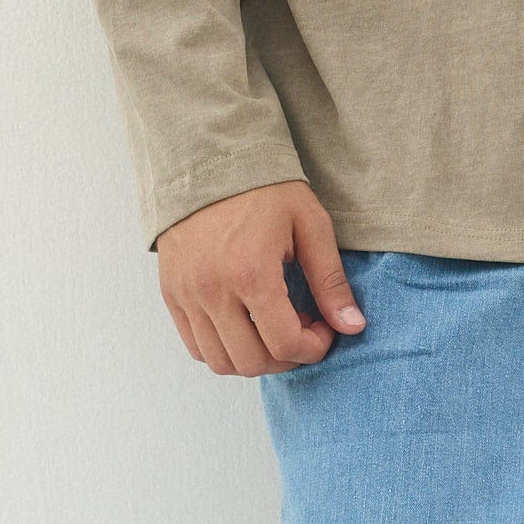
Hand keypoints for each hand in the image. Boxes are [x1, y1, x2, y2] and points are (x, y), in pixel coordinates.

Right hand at [155, 180, 364, 376]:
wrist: (209, 161)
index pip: (285, 344)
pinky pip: (196, 346)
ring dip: (254, 358)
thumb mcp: (310, 226)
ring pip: (220, 362)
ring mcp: (186, 294)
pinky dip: (223, 349)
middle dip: (287, 357)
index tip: (325, 329)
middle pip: (252, 362)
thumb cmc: (265, 189)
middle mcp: (212, 290)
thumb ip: (330, 281)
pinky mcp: (170, 293)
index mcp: (250, 273)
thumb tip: (353, 326)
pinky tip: (245, 325)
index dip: (314, 348)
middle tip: (301, 329)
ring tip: (272, 327)